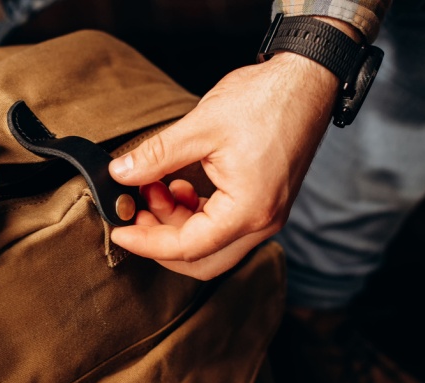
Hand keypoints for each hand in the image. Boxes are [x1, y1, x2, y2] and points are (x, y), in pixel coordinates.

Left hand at [108, 52, 338, 279]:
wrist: (306, 82)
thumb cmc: (265, 100)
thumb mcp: (201, 126)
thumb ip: (157, 155)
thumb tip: (120, 174)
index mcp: (248, 210)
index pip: (188, 247)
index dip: (147, 243)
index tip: (118, 230)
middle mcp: (262, 221)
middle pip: (201, 259)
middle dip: (161, 240)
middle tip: (134, 211)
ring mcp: (265, 214)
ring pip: (210, 243)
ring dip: (176, 222)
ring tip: (153, 186)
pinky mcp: (263, 202)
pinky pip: (223, 225)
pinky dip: (195, 213)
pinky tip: (178, 185)